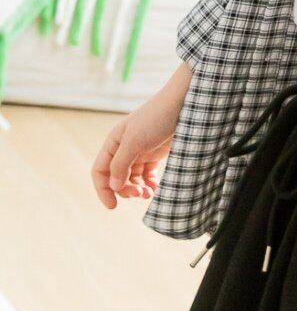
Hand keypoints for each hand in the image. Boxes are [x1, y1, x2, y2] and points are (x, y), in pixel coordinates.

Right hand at [90, 64, 190, 208]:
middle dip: (125, 190)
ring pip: (132, 178)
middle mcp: (124, 148)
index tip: (113, 206)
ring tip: (148, 193)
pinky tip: (156, 189)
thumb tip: (112, 186)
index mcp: (113, 143)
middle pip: (116, 178)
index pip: (100, 171)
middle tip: (139, 194)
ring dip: (138, 189)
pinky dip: (149, 184)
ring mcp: (140, 152)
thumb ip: (121, 164)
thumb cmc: (156, 118)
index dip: (102, 190)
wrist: (183, 104)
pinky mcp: (155, 154)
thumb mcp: (134, 141)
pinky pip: (147, 175)